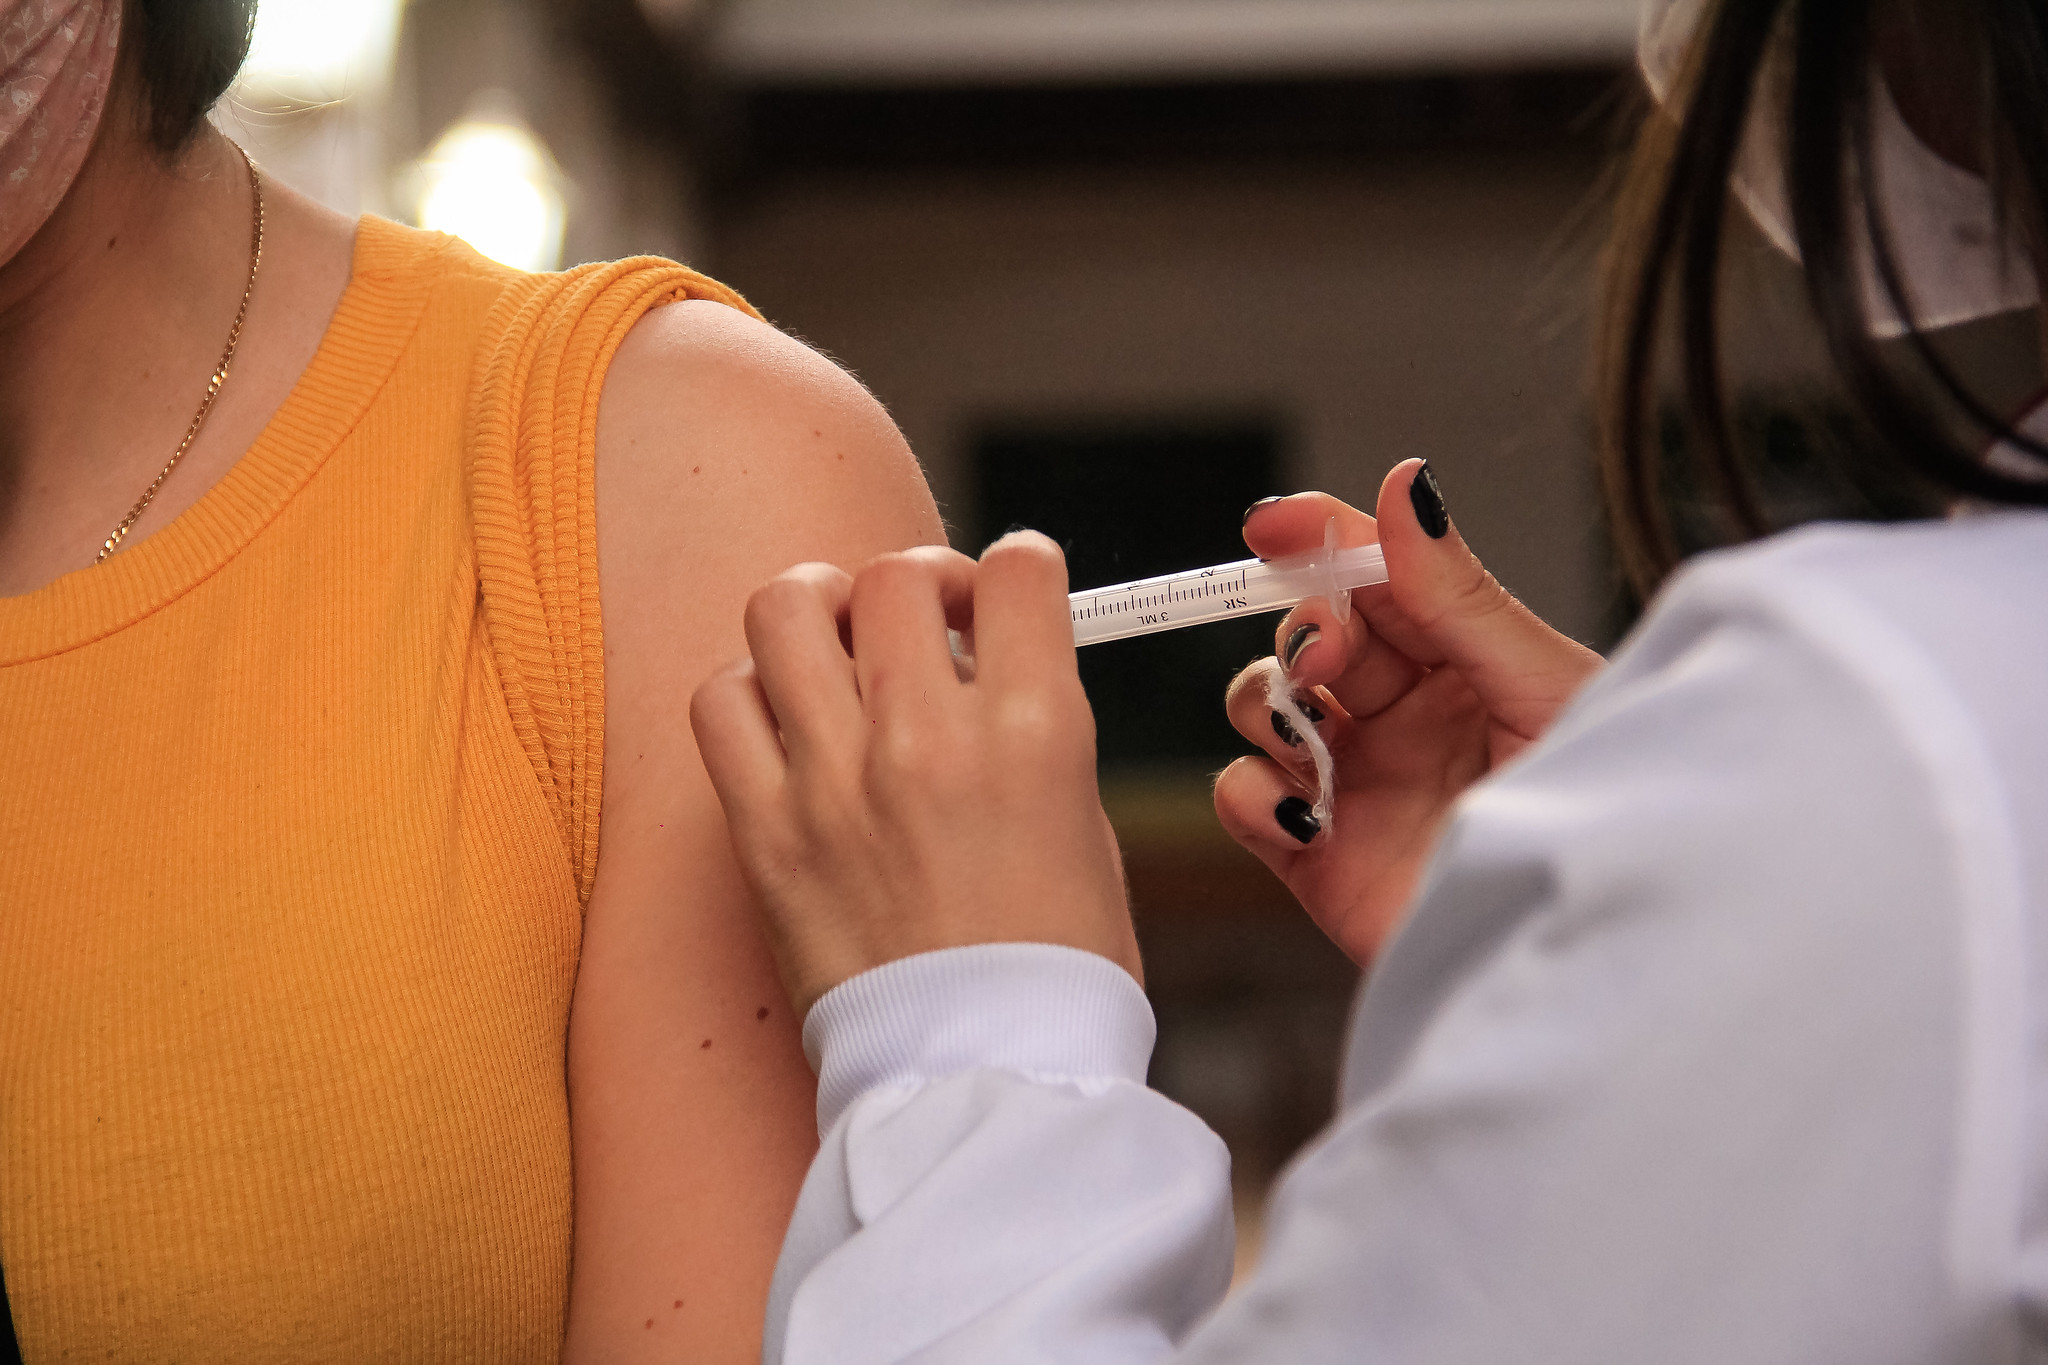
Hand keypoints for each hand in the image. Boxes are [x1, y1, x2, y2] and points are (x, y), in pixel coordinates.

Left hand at [691, 537, 1138, 1014]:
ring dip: (821, 606)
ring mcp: (833, 782)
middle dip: (920, 580)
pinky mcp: (764, 833)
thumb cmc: (1054, 971)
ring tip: (842, 641)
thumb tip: (985, 673)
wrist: (983, 1082)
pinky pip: (721, 701)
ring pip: (787, 609)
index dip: (1016, 567)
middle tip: (929, 621)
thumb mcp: (1084, 827)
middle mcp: (929, 740)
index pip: (1017, 571)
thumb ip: (1032, 733)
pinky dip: (752, 689)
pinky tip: (788, 719)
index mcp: (1034, 734)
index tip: (1006, 593)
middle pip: (895, 576)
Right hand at [1215, 460, 1603, 967]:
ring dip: (1267, 703)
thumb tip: (1404, 486)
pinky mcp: (1316, 854)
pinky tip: (1302, 815)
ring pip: (1261, 704)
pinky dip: (1251, 794)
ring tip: (1310, 740)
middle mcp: (1403, 714)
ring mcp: (1354, 780)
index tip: (1270, 525)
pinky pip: (1243, 798)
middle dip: (1304, 630)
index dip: (1319, 538)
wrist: (1589, 947)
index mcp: (1465, 660)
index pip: (1377, 577)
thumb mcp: (1542, 688)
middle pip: (1311, 635)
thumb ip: (1459, 594)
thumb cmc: (1603, 817)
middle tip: (1328, 659)